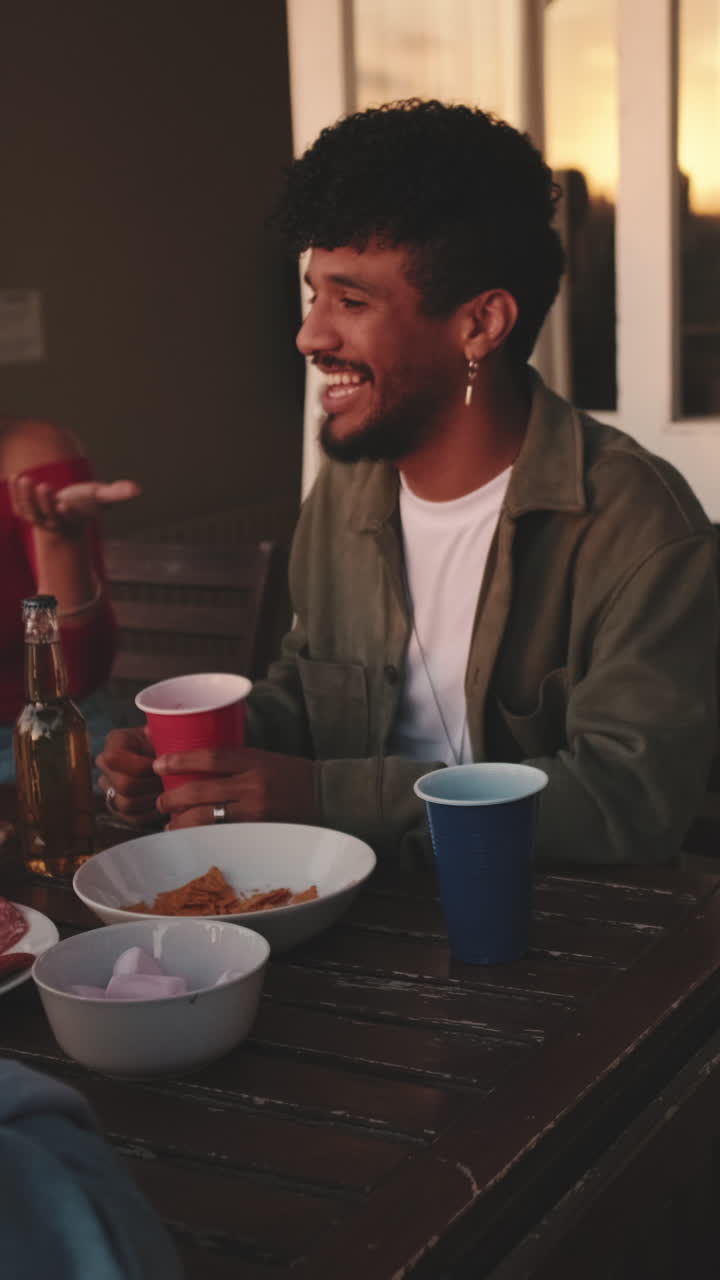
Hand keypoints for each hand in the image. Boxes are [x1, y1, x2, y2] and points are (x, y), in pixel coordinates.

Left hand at [10, 475, 139, 532]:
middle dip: (44, 503)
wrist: (62, 514)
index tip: (64, 504)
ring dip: (25, 496)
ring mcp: (37, 518)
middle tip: (43, 486)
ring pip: (29, 511)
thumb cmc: (83, 503)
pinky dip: (14, 492)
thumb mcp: (99, 497)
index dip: (66, 513)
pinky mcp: (25, 511)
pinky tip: (14, 476)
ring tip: (24, 478)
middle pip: (47, 515)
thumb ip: (116, 493)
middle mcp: (53, 521)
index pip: (69, 517)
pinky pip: (18, 504)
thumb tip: (138, 489)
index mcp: (72, 518)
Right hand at [96, 727, 161, 826]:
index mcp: (116, 742)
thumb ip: (161, 734)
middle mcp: (106, 766)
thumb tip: (153, 735)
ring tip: (168, 791)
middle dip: (151, 785)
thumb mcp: (166, 733)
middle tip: (170, 781)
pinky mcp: (120, 810)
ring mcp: (110, 789)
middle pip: (124, 784)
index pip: (114, 758)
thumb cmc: (170, 743)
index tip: (161, 765)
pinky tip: (165, 804)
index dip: (141, 765)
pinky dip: (152, 814)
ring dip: (152, 799)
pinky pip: (133, 819)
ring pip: (127, 804)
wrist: (172, 757)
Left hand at [153, 747, 316, 830]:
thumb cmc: (292, 774)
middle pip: (202, 790)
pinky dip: (202, 835)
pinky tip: (190, 836)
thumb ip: (235, 760)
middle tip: (160, 801)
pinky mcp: (259, 831)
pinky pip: (222, 835)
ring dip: (181, 822)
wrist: (327, 795)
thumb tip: (194, 763)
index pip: (211, 756)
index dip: (180, 760)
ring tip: (169, 823)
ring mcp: (256, 811)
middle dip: (173, 797)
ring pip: (207, 818)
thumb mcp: (265, 757)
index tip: (159, 764)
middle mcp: (253, 785)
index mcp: (254, 760)